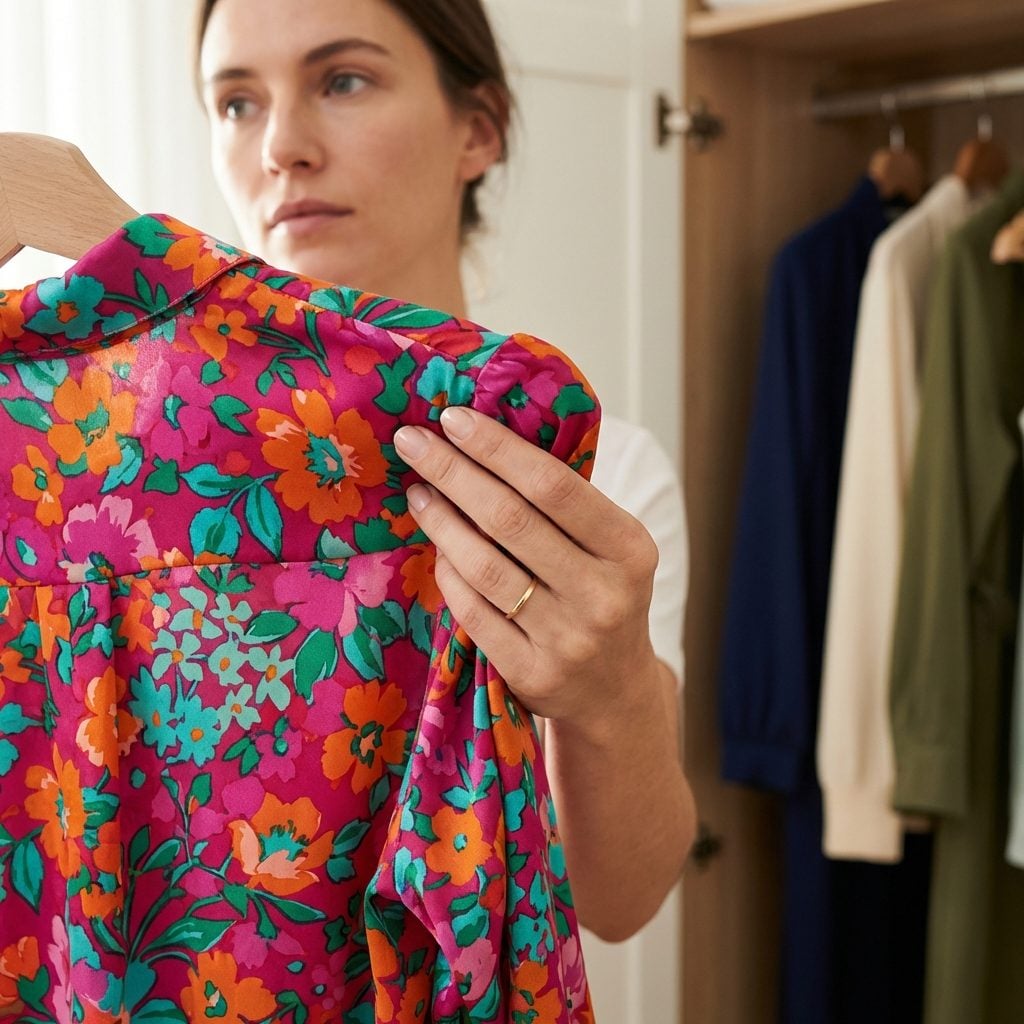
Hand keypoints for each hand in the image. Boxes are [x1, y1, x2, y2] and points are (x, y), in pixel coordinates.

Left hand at [393, 405, 660, 731]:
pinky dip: (448, 572)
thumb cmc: (603, 595)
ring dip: (441, 521)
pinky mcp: (531, 672)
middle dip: (453, 472)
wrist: (615, 690)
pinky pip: (472, 610)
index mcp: (629, 549)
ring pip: (483, 566)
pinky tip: (437, 546)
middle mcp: (603, 595)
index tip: (453, 418)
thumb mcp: (611, 547)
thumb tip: (486, 436)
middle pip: (510, 520)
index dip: (497, 448)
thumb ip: (566, 503)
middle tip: (412, 441)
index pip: (553, 486)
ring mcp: (567, 639)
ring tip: (417, 491)